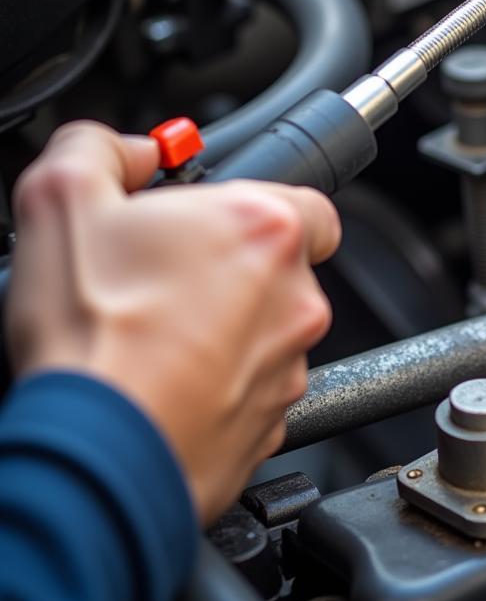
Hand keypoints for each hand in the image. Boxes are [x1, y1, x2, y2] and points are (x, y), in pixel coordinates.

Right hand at [5, 122, 339, 522]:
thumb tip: (130, 150)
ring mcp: (288, 365)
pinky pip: (253, 390)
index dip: (259, 207)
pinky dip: (220, 385)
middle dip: (233, 269)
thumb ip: (102, 149)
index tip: (218, 220)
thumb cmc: (92, 335)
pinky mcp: (272, 424)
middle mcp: (295, 297)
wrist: (95, 452)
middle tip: (166, 280)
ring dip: (226, 328)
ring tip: (155, 336)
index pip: (307, 202)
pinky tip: (166, 383)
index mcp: (265, 228)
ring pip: (267, 331)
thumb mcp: (64, 198)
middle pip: (281, 268)